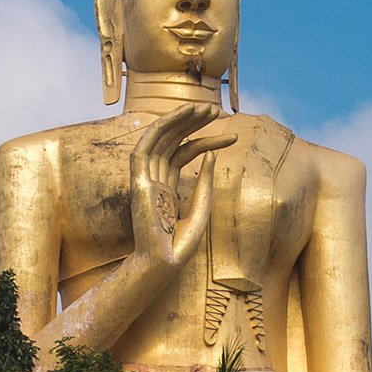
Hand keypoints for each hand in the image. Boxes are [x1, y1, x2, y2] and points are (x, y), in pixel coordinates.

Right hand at [129, 104, 236, 268]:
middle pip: (173, 140)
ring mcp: (145, 178)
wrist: (164, 263)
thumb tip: (211, 154)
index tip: (233, 136)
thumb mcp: (202, 207)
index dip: (206, 140)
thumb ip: (205, 181)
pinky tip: (183, 115)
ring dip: (182, 118)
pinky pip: (147, 145)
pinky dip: (163, 127)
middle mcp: (154, 177)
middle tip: (217, 110)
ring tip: (207, 108)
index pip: (185, 152)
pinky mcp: (138, 180)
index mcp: (166, 185)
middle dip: (193, 122)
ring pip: (161, 138)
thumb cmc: (181, 244)